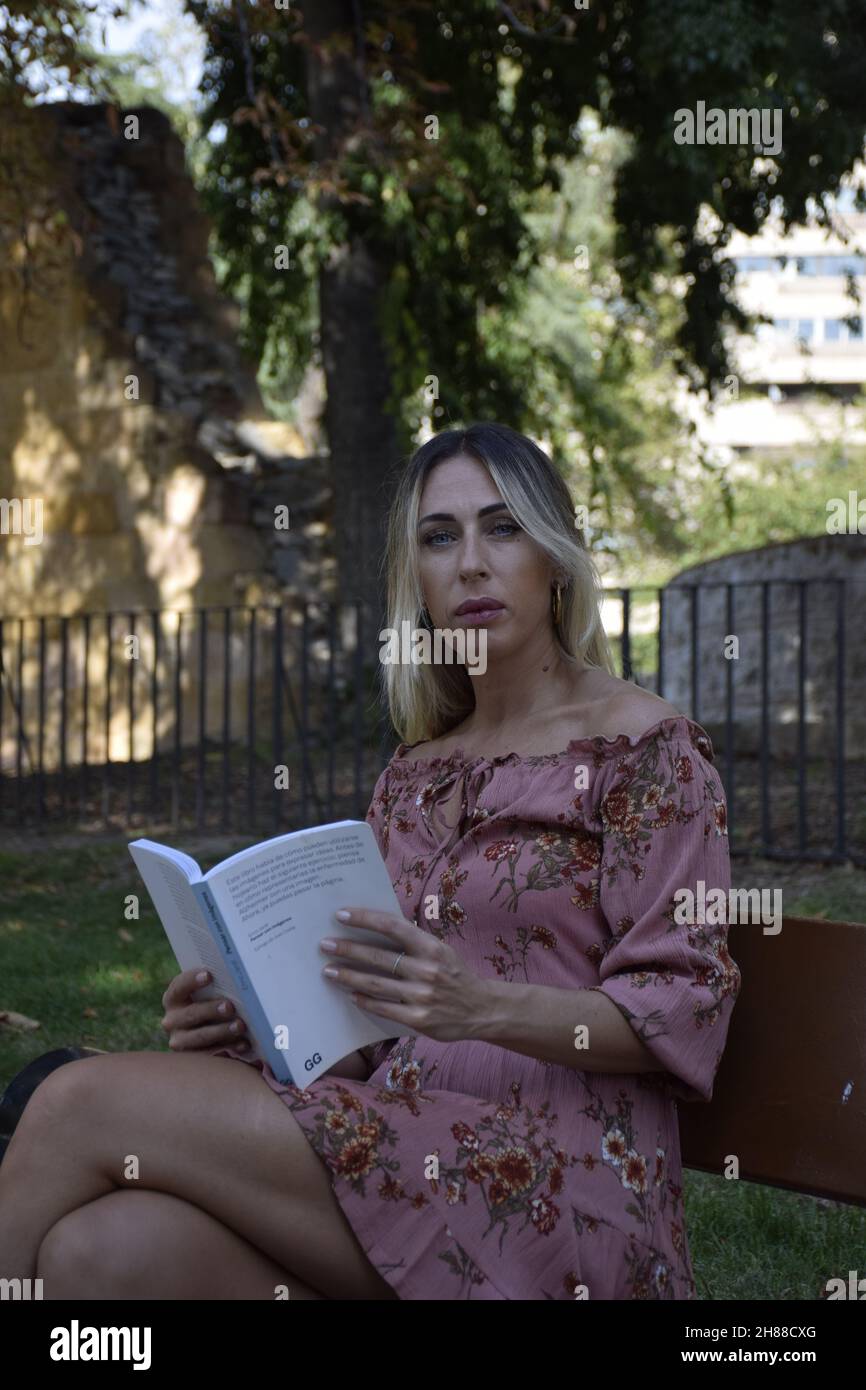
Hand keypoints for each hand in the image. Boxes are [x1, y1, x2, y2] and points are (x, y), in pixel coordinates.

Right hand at [160, 969, 248, 1052]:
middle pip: (191, 1014)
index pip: (178, 987)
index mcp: (173, 999)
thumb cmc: (211, 1003)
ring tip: (240, 1026)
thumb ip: (214, 987)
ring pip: (201, 1036)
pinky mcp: (193, 1058)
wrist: (206, 1032)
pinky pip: (211, 1054)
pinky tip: (243, 1043)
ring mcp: (180, 1041)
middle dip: (211, 1010)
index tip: (209, 975)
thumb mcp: (207, 994)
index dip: (192, 980)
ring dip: (222, 1031)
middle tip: (230, 1006)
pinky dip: (229, 1048)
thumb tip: (234, 977)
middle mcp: (172, 1021)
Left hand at [319, 908, 489, 1043]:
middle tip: (324, 944)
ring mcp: (422, 996)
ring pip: (376, 984)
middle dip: (348, 949)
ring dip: (349, 976)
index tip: (341, 915)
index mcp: (432, 947)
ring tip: (329, 970)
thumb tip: (375, 926)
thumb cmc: (454, 975)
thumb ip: (413, 942)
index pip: (393, 927)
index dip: (365, 919)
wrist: (481, 1009)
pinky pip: (384, 1008)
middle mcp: (427, 970)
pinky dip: (365, 1000)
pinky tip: (350, 994)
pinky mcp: (418, 1020)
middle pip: (379, 957)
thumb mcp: (440, 951)